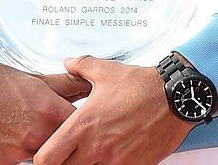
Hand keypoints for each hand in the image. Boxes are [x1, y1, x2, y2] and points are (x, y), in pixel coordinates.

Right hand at [0, 56, 89, 164]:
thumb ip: (65, 86)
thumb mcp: (35, 78)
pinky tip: (18, 131)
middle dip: (65, 134)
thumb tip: (87, 84)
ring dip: (45, 140)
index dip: (83, 122)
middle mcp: (37, 134)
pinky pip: (26, 159)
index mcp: (49, 110)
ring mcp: (21, 151)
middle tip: (59, 124)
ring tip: (33, 123)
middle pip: (64, 141)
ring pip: (45, 151)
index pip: (81, 125)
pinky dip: (26, 148)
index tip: (83, 119)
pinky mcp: (7, 162)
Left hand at [34, 56, 192, 164]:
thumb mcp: (105, 70)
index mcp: (84, 125)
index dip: (42, 157)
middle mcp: (96, 148)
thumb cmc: (141, 86)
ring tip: (92, 151)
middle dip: (62, 163)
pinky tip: (112, 154)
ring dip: (86, 164)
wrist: (174, 98)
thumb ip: (81, 66)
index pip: (47, 158)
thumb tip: (68, 63)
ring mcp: (115, 162)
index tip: (47, 150)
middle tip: (68, 152)